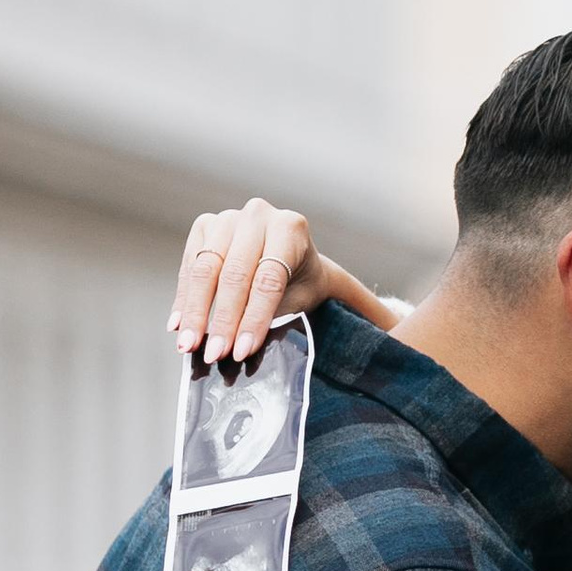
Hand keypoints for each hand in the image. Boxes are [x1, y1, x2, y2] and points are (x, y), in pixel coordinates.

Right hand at [170, 201, 399, 364]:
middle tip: (214, 355)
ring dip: (196, 311)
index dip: (255, 318)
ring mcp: (229, 218)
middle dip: (223, 320)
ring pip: (206, 268)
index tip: (242, 351)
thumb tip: (393, 331)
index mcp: (293, 228)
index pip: (270, 278)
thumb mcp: (330, 293)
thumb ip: (356, 308)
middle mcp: (260, 215)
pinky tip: (178, 327)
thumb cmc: (307, 283)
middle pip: (235, 274)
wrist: (285, 261)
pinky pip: (189, 265)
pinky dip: (183, 298)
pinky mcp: (204, 227)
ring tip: (188, 347)